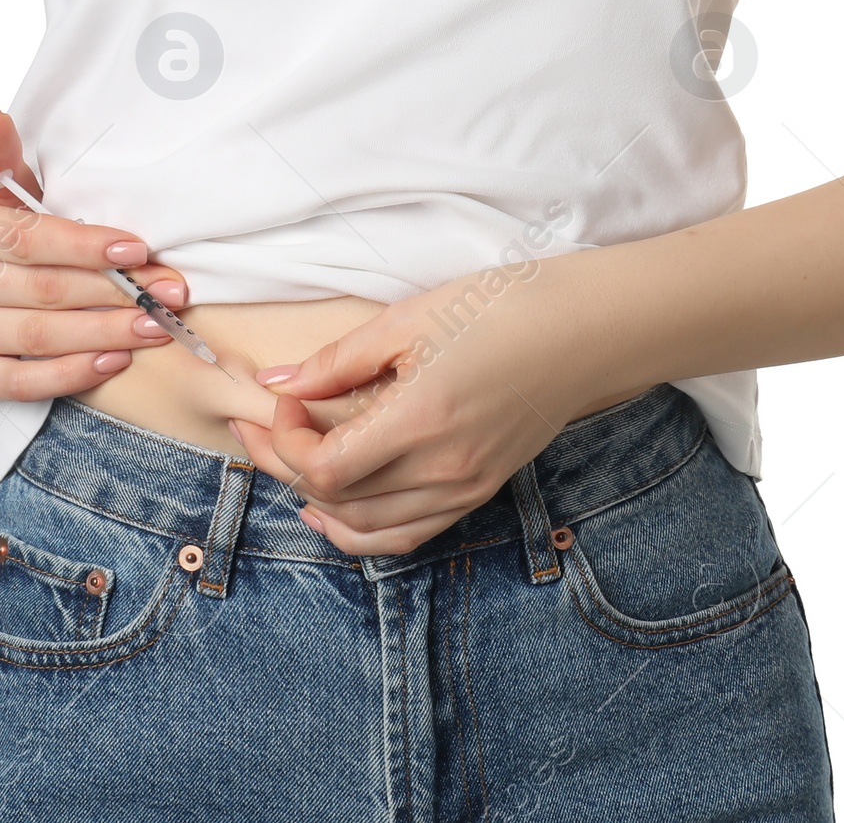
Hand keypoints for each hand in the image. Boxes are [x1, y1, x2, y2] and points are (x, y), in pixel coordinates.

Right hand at [0, 104, 191, 401]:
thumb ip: (1, 154)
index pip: (30, 239)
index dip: (87, 247)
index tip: (139, 251)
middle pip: (43, 291)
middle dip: (115, 293)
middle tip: (169, 294)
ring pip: (37, 337)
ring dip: (103, 334)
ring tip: (155, 328)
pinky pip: (19, 382)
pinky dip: (69, 375)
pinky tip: (113, 361)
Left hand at [228, 261, 589, 555]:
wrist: (583, 330)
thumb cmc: (500, 309)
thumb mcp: (411, 318)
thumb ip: (340, 359)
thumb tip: (280, 382)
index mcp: (421, 421)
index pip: (326, 467)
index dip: (286, 439)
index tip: (282, 398)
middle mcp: (442, 470)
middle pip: (338, 501)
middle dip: (285, 467)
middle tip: (259, 428)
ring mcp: (464, 488)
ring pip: (370, 530)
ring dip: (319, 505)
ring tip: (289, 470)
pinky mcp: (479, 491)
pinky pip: (409, 534)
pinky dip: (364, 530)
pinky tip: (337, 510)